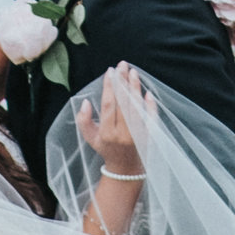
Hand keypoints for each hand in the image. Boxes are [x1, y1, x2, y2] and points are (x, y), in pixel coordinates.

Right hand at [74, 60, 148, 182]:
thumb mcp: (89, 138)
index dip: (109, 87)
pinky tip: (147, 92)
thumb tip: (86, 102)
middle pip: (124, 103)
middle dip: (123, 82)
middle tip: (122, 65)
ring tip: (133, 72)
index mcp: (107, 133)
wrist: (125, 168)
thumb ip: (83, 120)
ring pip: (137, 107)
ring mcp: (137, 135)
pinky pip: (151, 117)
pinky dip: (150, 105)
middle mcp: (123, 134)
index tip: (109, 72)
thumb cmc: (106, 149)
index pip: (109, 105)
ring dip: (135, 88)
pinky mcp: (149, 136)